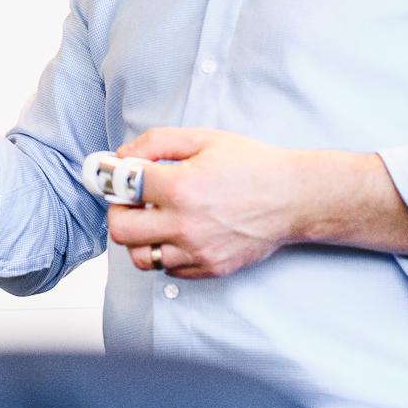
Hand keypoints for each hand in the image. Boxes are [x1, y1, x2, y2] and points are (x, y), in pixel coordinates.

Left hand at [104, 128, 308, 278]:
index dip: (113, 176)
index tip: (114, 175)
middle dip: (118, 211)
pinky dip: (163, 252)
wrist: (294, 198)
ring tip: (153, 219)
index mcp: (182, 186)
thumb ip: (157, 143)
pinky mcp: (209, 268)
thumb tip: (122, 156)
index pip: (122, 185)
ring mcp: (197, 251)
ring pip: (139, 256)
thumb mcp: (203, 138)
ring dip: (138, 237)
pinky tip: (176, 233)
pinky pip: (167, 269)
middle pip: (120, 228)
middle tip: (130, 201)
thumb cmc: (251, 165)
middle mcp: (185, 224)